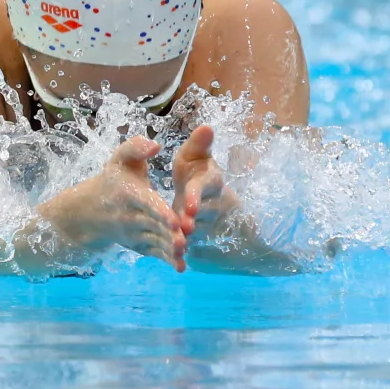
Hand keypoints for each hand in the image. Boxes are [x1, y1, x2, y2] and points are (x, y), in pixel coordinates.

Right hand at [36, 136, 186, 271]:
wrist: (89, 211)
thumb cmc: (112, 180)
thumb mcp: (120, 158)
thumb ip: (136, 147)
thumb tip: (155, 145)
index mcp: (129, 193)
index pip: (145, 202)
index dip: (159, 211)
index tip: (173, 219)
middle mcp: (130, 215)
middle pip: (152, 225)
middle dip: (167, 233)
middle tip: (184, 240)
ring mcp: (134, 233)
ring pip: (153, 241)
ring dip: (168, 248)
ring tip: (184, 252)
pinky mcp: (138, 245)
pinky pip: (153, 253)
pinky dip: (166, 261)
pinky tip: (180, 267)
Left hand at [172, 125, 240, 241]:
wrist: (197, 195)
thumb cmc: (193, 170)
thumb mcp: (193, 155)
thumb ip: (198, 144)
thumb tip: (207, 126)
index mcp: (210, 180)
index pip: (207, 186)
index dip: (198, 195)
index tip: (188, 203)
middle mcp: (212, 201)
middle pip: (205, 211)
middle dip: (195, 218)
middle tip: (184, 225)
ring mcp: (206, 221)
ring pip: (199, 230)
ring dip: (190, 237)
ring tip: (179, 243)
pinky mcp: (198, 236)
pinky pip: (193, 246)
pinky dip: (185, 252)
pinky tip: (177, 262)